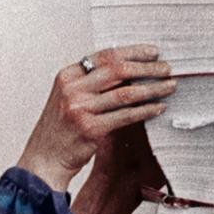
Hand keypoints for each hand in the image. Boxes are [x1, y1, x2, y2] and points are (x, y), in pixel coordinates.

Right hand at [15, 45, 175, 194]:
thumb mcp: (69, 98)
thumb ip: (91, 83)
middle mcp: (73, 89)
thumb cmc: (60, 131)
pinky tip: (159, 108)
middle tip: (167, 69)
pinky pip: (126, 116)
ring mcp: (81, 109)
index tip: (153, 52)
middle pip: (118, 70)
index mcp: (68, 76)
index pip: (106, 56)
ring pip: (126, 93)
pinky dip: (146, 111)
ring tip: (170, 86)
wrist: (44, 161)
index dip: (133, 52)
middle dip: (147, 67)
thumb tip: (128, 70)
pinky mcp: (91, 129)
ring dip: (152, 88)